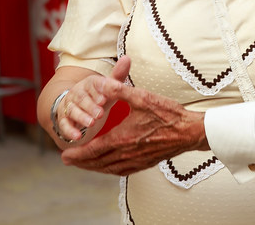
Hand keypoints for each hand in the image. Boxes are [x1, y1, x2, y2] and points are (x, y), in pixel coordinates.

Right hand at [54, 57, 131, 145]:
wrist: (76, 105)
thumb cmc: (98, 96)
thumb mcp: (109, 87)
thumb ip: (118, 75)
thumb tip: (127, 58)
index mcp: (90, 83)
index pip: (94, 84)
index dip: (101, 89)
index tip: (107, 95)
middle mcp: (77, 93)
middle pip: (82, 97)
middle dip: (91, 105)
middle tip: (100, 112)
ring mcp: (69, 106)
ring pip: (73, 110)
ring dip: (81, 117)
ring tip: (91, 123)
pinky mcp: (63, 119)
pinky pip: (64, 124)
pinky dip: (69, 131)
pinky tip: (77, 136)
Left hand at [61, 74, 207, 175]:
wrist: (189, 131)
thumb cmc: (167, 113)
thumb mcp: (142, 97)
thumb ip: (120, 90)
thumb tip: (103, 83)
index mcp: (123, 138)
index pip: (93, 150)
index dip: (77, 153)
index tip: (65, 154)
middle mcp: (127, 154)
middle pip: (97, 163)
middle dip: (81, 162)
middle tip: (68, 160)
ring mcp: (136, 161)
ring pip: (108, 168)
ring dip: (93, 167)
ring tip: (83, 164)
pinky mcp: (145, 164)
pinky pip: (121, 171)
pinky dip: (109, 170)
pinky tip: (107, 166)